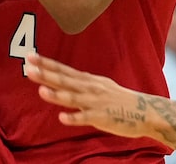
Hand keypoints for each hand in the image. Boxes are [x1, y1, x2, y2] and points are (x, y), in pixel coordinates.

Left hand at [24, 53, 153, 139]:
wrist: (146, 111)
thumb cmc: (120, 99)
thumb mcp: (100, 85)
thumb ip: (81, 83)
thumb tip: (64, 78)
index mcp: (88, 80)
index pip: (63, 70)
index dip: (47, 63)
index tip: (30, 57)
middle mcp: (90, 88)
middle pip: (64, 80)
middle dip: (46, 74)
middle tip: (29, 68)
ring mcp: (96, 102)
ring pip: (73, 98)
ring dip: (57, 94)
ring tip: (41, 91)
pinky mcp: (102, 117)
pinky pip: (86, 118)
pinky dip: (74, 118)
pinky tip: (62, 118)